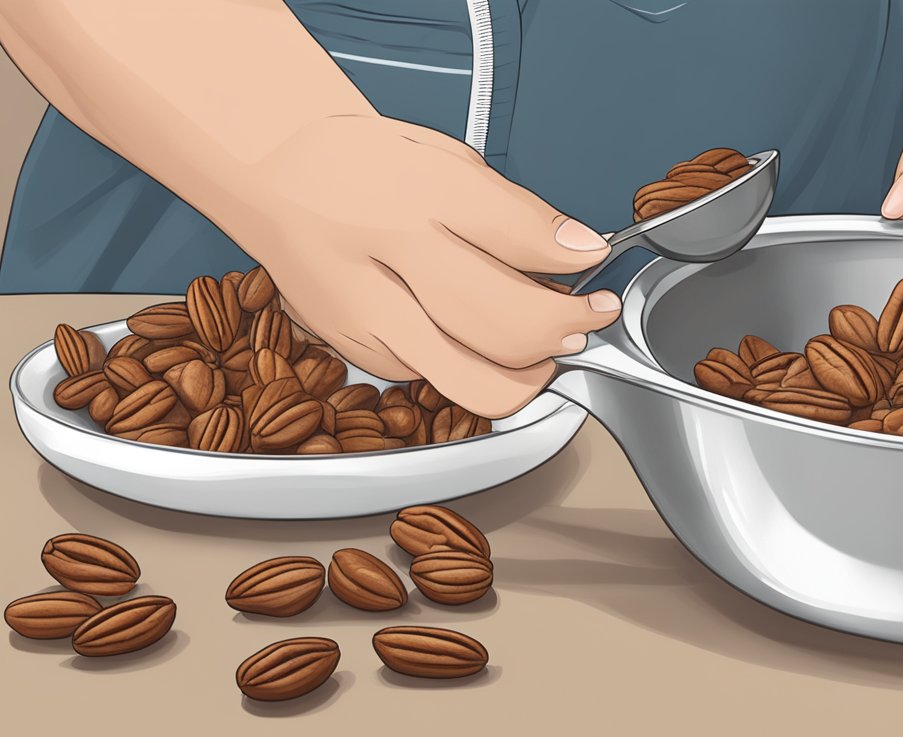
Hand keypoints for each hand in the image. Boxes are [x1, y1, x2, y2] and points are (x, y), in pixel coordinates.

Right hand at [225, 115, 620, 416]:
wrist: (270, 173)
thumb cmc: (359, 163)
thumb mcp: (442, 156)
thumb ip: (513, 211)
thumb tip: (576, 250)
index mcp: (412, 195)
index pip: (516, 239)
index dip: (574, 259)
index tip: (596, 262)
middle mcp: (384, 260)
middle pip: (501, 326)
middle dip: (565, 330)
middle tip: (586, 316)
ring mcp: (365, 317)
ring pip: (473, 378)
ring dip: (528, 370)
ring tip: (546, 343)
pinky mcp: (356, 352)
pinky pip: (437, 379)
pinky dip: (475, 369)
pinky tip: (482, 339)